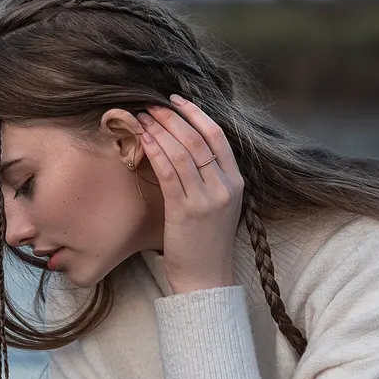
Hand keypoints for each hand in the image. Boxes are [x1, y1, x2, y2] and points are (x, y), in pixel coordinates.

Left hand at [137, 95, 243, 294]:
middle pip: (198, 139)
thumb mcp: (220, 205)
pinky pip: (168, 172)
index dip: (196, 113)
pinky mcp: (185, 211)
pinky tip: (142, 139)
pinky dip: (155, 151)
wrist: (206, 278)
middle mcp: (225, 187)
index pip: (218, 136)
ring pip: (182, 152)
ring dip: (159, 130)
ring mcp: (206, 199)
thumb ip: (211, 177)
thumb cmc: (207, 242)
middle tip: (151, 104)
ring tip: (141, 117)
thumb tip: (186, 145)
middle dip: (172, 117)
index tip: (176, 100)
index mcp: (236, 182)